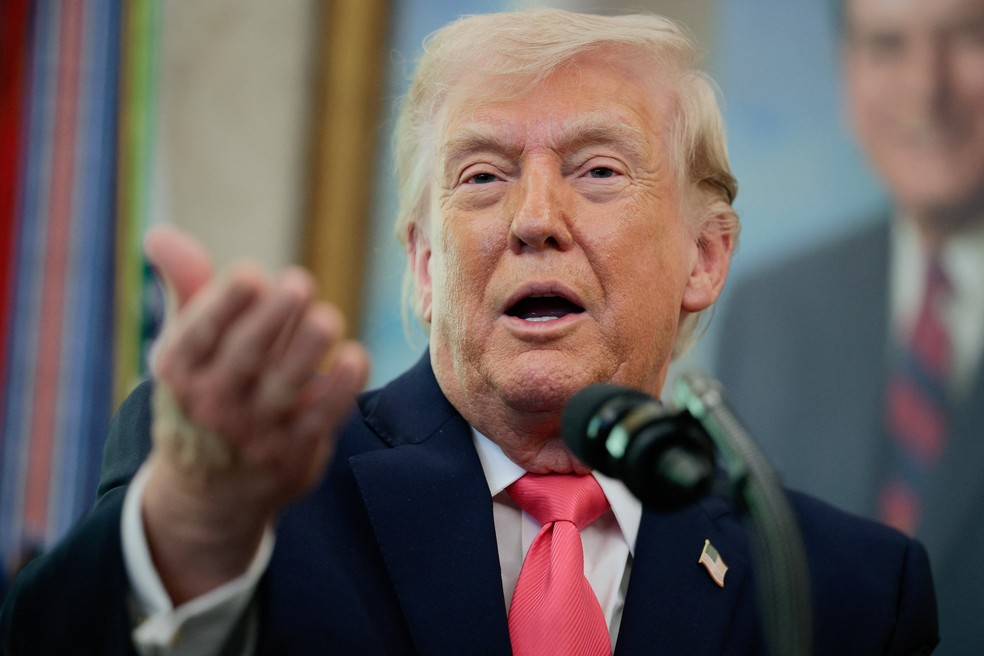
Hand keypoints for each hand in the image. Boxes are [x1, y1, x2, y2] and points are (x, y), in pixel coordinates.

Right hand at [139, 225, 369, 602]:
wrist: (210, 494)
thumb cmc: (204, 395)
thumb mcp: (187, 347)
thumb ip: (187, 287)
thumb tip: (160, 233)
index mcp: (180, 372)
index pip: (198, 335)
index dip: (222, 303)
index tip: (250, 273)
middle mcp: (213, 404)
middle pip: (243, 357)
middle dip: (272, 319)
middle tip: (300, 282)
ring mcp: (254, 432)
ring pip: (282, 388)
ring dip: (307, 351)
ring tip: (328, 318)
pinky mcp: (293, 452)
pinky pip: (320, 418)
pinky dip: (339, 389)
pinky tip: (354, 357)